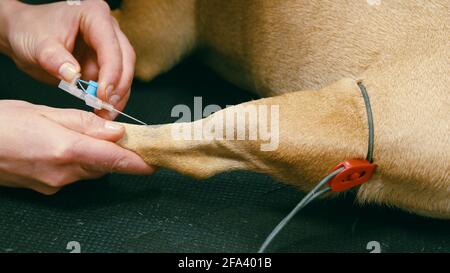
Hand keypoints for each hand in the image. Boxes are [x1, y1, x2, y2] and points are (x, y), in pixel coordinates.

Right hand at [0, 100, 153, 194]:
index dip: (139, 163)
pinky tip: (70, 146)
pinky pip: (75, 174)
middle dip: (118, 153)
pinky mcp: (47, 187)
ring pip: (91, 170)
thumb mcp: (45, 112)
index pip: (115, 160)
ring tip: (92, 136)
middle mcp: (63, 173)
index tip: (156, 162)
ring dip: (99, 156)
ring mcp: (54, 183)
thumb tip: (116, 131)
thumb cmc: (2, 124)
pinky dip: (81, 161)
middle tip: (126, 137)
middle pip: (105, 165)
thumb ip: (84, 123)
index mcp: (66, 150)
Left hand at [1, 0, 134, 119]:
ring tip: (105, 112)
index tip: (103, 94)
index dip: (111, 72)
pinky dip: (111, 98)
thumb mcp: (37, 44)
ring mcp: (108, 46)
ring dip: (118, 95)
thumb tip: (73, 75)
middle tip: (108, 106)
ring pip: (125, 72)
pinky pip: (116, 82)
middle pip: (125, 59)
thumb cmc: (30, 30)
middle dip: (119, 86)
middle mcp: (108, 29)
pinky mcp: (105, 63)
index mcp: (94, 15)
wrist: (23, 35)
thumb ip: (55, 59)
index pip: (111, 46)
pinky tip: (102, 109)